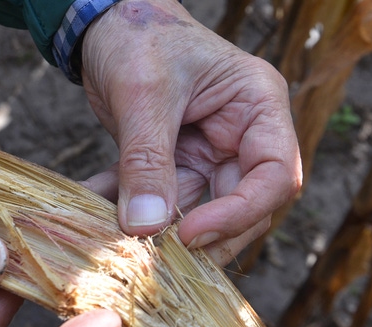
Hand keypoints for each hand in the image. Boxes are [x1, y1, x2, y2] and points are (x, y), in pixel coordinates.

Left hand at [79, 0, 301, 265]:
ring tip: (116, 235)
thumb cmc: (139, 36)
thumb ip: (147, 159)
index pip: (275, 176)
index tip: (190, 235)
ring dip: (158, 227)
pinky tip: (96, 206)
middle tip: (159, 257)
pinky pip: (162, 198)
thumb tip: (145, 227)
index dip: (238, 213)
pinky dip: (132, 208)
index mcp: (258, 106)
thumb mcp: (143, 93)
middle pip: (244, 205)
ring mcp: (211, 151)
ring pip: (199, 210)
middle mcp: (243, 134)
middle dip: (204, 236)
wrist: (104, 21)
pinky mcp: (177, 160)